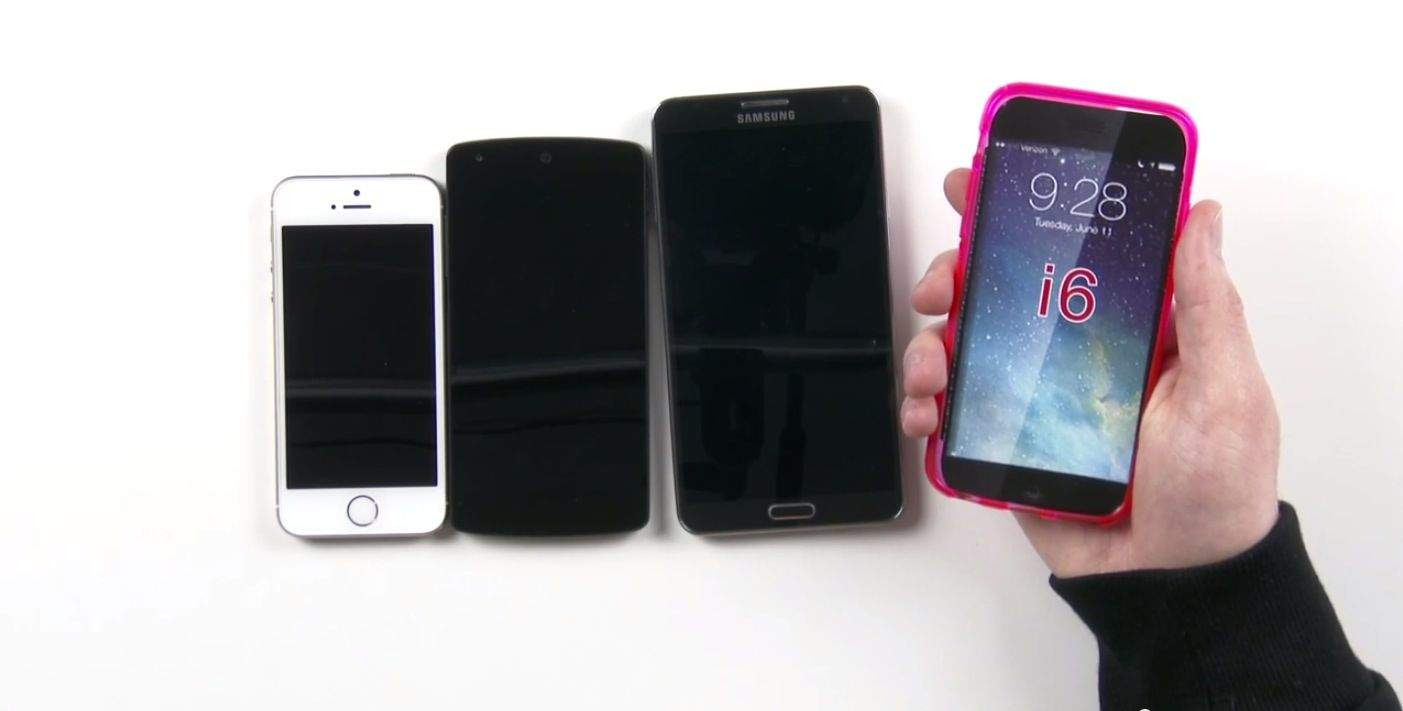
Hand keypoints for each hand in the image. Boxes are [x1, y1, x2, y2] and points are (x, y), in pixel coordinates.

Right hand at [902, 169, 1280, 577]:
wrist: (1170, 586)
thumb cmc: (1214, 493)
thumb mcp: (1225, 389)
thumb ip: (1206, 304)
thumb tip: (1200, 216)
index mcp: (1131, 328)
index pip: (1072, 252)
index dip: (1021, 213)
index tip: (978, 185)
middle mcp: (1076, 355)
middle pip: (998, 291)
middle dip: (956, 276)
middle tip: (943, 286)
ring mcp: (1034, 399)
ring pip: (961, 346)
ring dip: (929, 343)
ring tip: (932, 368)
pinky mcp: (1004, 444)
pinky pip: (948, 412)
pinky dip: (921, 405)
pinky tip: (925, 412)